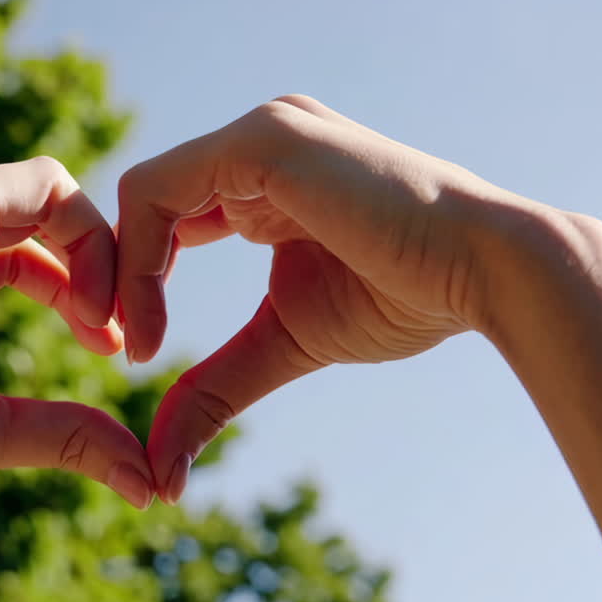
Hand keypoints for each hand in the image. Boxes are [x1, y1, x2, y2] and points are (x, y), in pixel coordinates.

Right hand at [0, 158, 154, 508]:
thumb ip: (57, 432)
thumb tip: (140, 475)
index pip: (18, 251)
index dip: (75, 291)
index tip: (107, 347)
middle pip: (39, 217)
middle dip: (96, 271)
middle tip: (119, 339)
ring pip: (46, 191)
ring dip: (98, 253)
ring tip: (107, 326)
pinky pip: (42, 186)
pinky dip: (88, 237)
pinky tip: (90, 307)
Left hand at [117, 95, 531, 502]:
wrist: (486, 274)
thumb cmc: (405, 299)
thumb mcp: (283, 343)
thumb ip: (215, 388)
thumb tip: (163, 467)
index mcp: (264, 179)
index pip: (169, 218)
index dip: (139, 284)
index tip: (136, 356)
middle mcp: (255, 144)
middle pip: (145, 206)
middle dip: (116, 280)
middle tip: (115, 351)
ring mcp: (259, 134)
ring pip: (141, 197)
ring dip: (120, 276)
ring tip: (131, 346)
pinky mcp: (261, 141)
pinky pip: (156, 193)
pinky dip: (136, 262)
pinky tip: (146, 324)